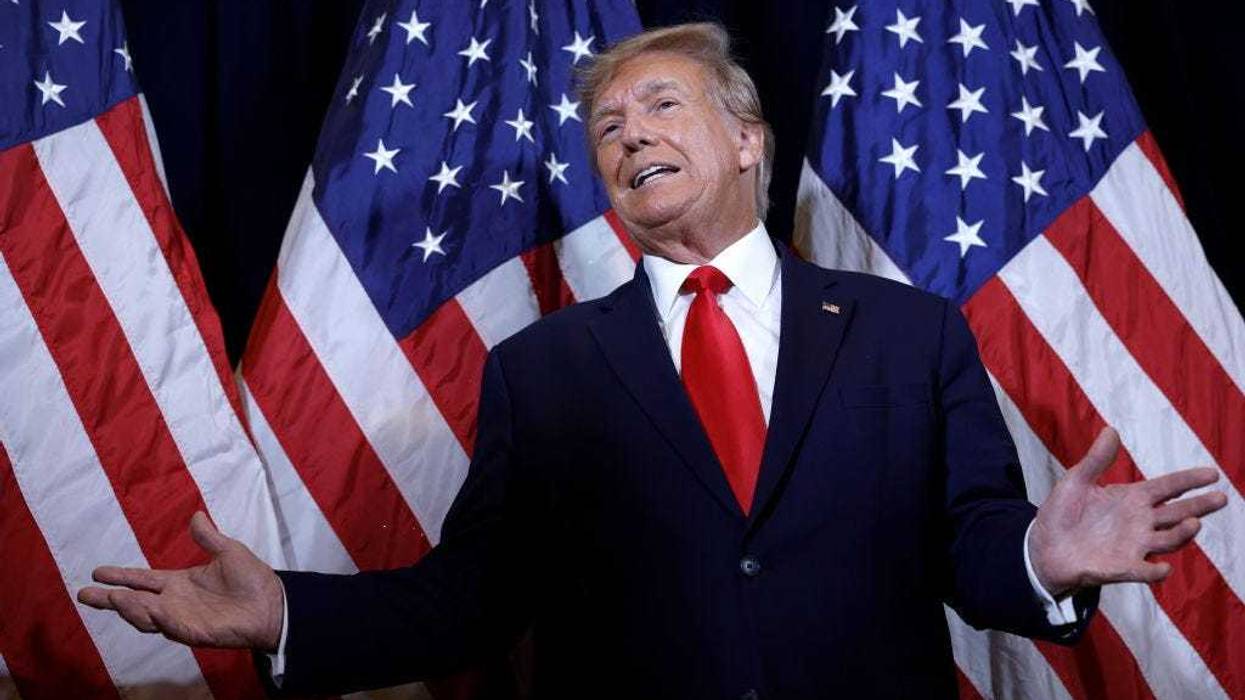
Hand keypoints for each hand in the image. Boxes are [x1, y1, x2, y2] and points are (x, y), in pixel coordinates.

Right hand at [78, 511, 284, 650]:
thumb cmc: (252, 579)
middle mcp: (175, 602)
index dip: (121, 576)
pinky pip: (168, 626)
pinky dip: (154, 618)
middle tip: (83, 594)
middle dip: (108, 599)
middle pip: (133, 602)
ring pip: (145, 616)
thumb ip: (208, 537)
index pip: (143, 580)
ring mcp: (181, 618)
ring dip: (127, 608)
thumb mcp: (228, 551)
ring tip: (112, 597)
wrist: (272, 603)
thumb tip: (196, 515)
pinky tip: (144, 608)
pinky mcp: (193, 631)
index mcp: (180, 582)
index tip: (97, 571)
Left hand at [1029, 427, 1227, 596]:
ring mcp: (1134, 545)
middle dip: (1199, 506)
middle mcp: (1140, 522)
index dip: (1189, 480)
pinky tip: (1163, 568)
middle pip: (1177, 513)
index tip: (1213, 474)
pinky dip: (1154, 571)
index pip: (1168, 487)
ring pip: (1168, 540)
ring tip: (1193, 523)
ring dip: (1181, 534)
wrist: (1043, 545)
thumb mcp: (1077, 481)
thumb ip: (1097, 459)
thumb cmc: (1062, 512)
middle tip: (1221, 499)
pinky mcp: (1121, 567)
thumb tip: (1111, 430)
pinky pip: (1143, 571)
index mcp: (1132, 498)